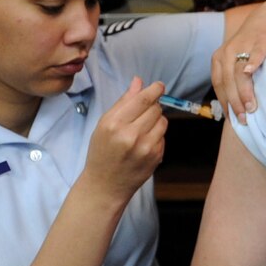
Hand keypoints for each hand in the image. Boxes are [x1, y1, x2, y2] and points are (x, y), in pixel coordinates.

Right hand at [83, 77, 166, 200]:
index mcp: (114, 124)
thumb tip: (138, 81)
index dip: (154, 89)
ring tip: (141, 130)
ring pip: (163, 121)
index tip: (159, 85)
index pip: (143, 99)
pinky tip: (143, 144)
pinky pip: (163, 136)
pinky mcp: (156, 157)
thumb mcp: (104, 125)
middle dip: (152, 107)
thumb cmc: (102, 151)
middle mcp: (131, 135)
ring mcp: (146, 147)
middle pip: (156, 108)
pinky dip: (156, 136)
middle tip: (142, 114)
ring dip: (156, 121)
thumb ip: (123, 102)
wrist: (105, 184)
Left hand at [211, 1, 265, 117]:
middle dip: (235, 102)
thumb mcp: (239, 59)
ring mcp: (244, 45)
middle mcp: (227, 52)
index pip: (219, 85)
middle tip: (244, 119)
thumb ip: (235, 78)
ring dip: (244, 91)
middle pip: (228, 82)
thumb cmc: (253, 44)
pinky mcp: (261, 40)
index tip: (232, 120)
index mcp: (219, 59)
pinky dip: (252, 62)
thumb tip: (238, 107)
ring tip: (251, 107)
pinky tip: (251, 72)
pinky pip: (255, 53)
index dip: (225, 103)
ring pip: (239, 72)